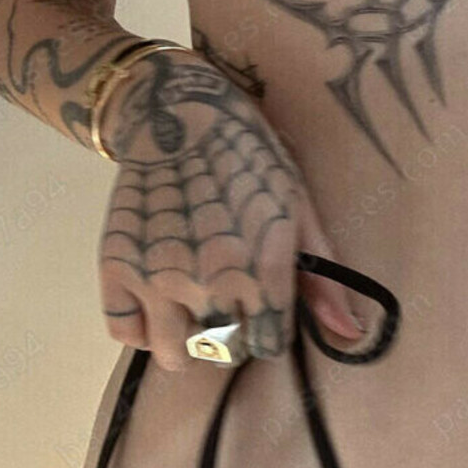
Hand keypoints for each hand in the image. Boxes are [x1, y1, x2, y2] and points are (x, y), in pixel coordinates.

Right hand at [96, 49, 366, 370]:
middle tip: (231, 301)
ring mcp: (157, 279)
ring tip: (196, 306)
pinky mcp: (115, 269)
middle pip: (224, 352)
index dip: (271, 328)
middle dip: (233, 336)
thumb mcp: (296, 207)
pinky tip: (159, 301)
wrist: (177, 111)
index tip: (265, 307)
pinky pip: (125, 332)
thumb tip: (351, 335)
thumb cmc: (249, 156)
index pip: (270, 343)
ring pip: (174, 356)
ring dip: (188, 341)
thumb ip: (322, 276)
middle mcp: (210, 282)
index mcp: (262, 268)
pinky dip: (141, 327)